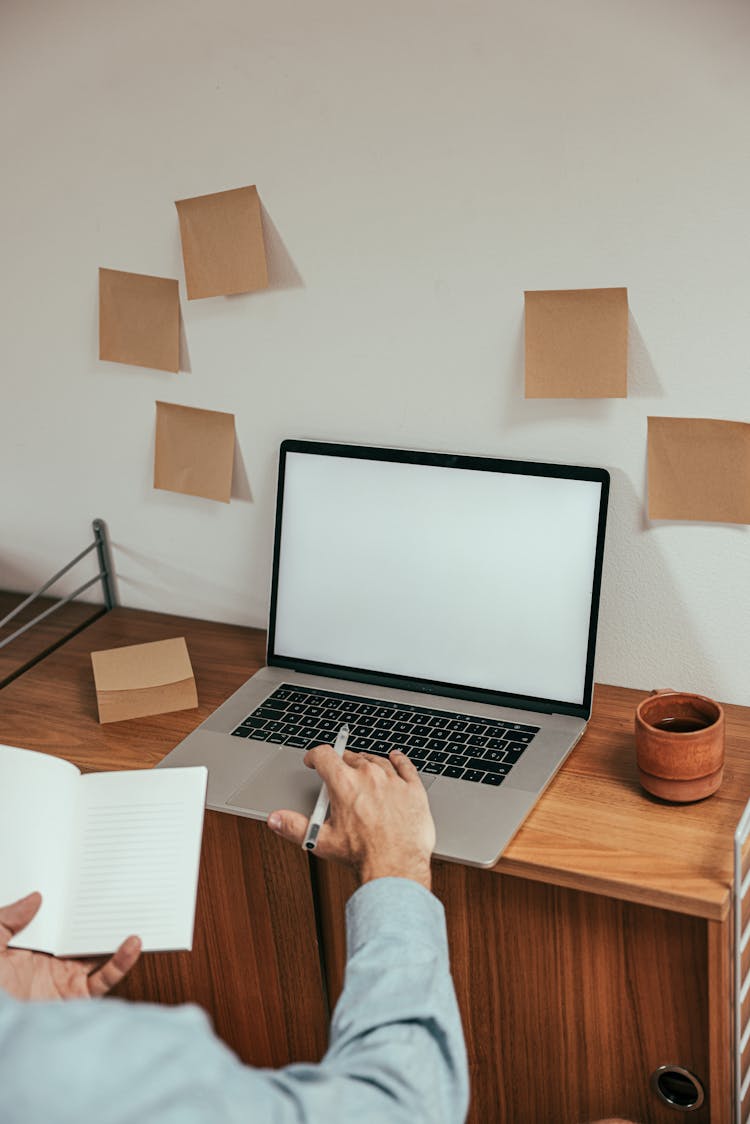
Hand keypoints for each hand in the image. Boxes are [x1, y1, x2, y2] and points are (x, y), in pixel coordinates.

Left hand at [0, 892, 141, 1000]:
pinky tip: (131, 945)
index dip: (66, 903)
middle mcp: (47, 964)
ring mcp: (62, 980)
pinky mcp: (75, 997)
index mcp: (25, 949)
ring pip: (95, 953)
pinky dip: (121, 962)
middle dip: (95, 916)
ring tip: (131, 914)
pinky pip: (104, 979)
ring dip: (114, 935)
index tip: (82, 884)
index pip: (51, 920)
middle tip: (114, 895)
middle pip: (78, 934)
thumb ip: (7, 919)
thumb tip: (35, 898)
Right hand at [268, 747, 435, 889]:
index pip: (325, 756)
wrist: (396, 867)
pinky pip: (405, 766)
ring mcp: (393, 781)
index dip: (315, 756)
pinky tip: (396, 758)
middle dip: (341, 763)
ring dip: (367, 763)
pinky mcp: (413, 789)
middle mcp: (369, 776)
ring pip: (377, 761)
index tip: (313, 760)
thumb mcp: (322, 841)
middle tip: (338, 774)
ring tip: (363, 771)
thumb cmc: (363, 855)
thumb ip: (295, 827)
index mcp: (345, 783)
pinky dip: (399, 760)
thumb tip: (276, 819)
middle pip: (351, 757)